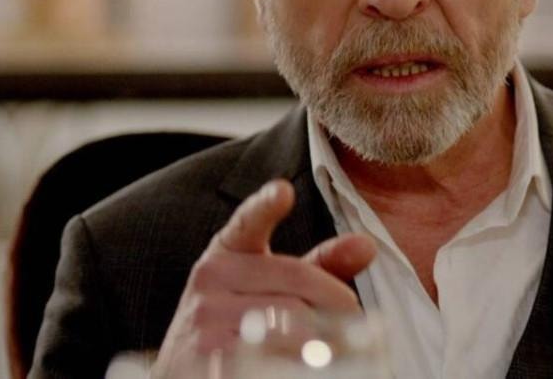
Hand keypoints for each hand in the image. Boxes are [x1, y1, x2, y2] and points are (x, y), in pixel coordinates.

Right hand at [151, 180, 375, 375]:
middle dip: (336, 303)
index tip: (282, 192)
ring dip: (325, 340)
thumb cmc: (238, 323)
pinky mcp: (205, 360)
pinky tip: (307, 366)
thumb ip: (320, 266)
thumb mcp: (271, 287)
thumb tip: (366, 245)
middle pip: (297, 283)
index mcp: (227, 252)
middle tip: (355, 321)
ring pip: (290, 324)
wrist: (185, 367)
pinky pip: (272, 359)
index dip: (265, 206)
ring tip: (335, 350)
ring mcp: (205, 320)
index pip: (248, 222)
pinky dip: (300, 364)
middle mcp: (211, 279)